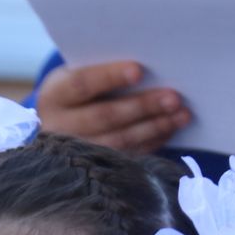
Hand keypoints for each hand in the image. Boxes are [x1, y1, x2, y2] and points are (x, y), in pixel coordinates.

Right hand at [35, 60, 189, 153]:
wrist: (59, 123)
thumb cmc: (77, 90)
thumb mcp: (75, 75)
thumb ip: (100, 70)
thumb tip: (148, 65)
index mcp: (53, 96)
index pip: (81, 85)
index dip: (109, 77)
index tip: (138, 70)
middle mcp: (59, 128)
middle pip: (104, 117)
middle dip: (141, 106)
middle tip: (174, 97)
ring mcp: (76, 154)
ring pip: (119, 141)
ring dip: (154, 126)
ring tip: (181, 114)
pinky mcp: (94, 169)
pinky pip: (128, 156)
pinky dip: (152, 142)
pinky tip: (170, 128)